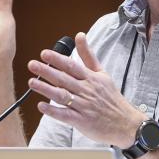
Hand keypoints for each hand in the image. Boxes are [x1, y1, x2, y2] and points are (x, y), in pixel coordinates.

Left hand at [27, 32, 145, 147]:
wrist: (126, 123)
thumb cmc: (111, 97)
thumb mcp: (102, 73)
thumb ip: (88, 55)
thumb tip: (79, 35)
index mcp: (91, 78)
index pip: (72, 66)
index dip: (57, 59)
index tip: (44, 54)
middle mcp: (87, 90)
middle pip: (64, 79)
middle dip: (47, 71)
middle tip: (32, 65)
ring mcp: (84, 106)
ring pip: (63, 96)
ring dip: (46, 89)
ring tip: (32, 83)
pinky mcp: (83, 121)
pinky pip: (66, 115)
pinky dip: (53, 111)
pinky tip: (42, 106)